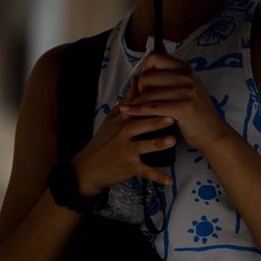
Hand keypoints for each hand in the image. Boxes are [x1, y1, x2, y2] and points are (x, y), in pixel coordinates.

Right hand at [71, 82, 175, 198]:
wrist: (88, 168)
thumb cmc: (103, 140)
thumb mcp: (112, 118)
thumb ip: (127, 101)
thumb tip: (138, 79)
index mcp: (122, 120)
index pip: (135, 108)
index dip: (149, 101)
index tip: (165, 96)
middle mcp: (123, 134)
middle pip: (139, 125)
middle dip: (154, 121)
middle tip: (171, 116)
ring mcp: (126, 151)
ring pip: (143, 147)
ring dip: (157, 144)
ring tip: (172, 140)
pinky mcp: (129, 167)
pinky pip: (145, 172)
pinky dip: (157, 177)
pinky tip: (170, 180)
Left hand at [119, 51, 232, 151]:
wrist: (212, 133)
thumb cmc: (195, 113)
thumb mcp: (185, 89)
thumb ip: (169, 78)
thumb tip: (142, 70)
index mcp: (185, 68)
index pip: (155, 57)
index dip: (144, 69)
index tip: (144, 83)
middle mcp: (187, 76)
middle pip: (147, 75)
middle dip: (139, 89)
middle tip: (141, 100)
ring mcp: (186, 91)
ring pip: (148, 93)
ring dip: (135, 103)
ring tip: (129, 109)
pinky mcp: (183, 106)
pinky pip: (152, 107)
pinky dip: (137, 110)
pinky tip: (128, 112)